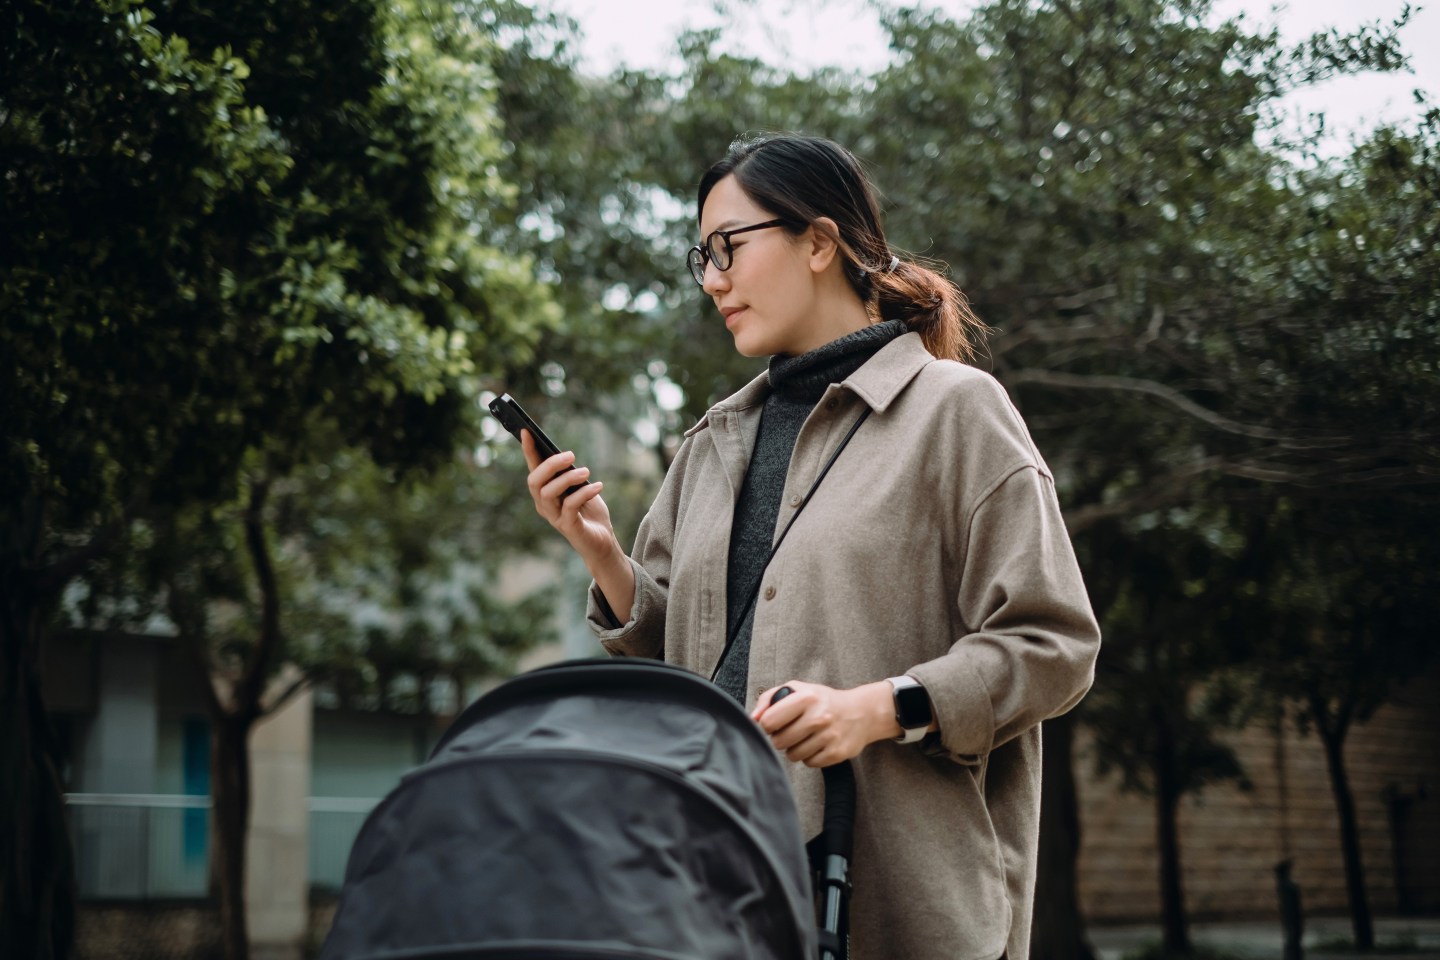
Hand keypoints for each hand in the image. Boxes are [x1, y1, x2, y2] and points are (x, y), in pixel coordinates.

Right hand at [521, 429, 616, 563]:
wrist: (602, 541)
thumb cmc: (589, 512)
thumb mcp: (580, 488)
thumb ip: (571, 474)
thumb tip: (566, 456)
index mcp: (545, 492)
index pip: (533, 469)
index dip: (528, 451)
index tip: (527, 431)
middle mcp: (544, 505)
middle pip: (535, 481)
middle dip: (550, 464)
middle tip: (571, 455)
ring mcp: (554, 517)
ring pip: (548, 493)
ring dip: (567, 478)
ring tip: (586, 472)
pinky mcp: (568, 527)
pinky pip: (570, 506)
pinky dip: (584, 493)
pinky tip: (598, 486)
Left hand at [750, 680, 897, 767]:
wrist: (861, 712)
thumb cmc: (822, 700)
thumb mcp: (797, 689)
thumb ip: (769, 699)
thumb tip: (753, 718)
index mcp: (806, 698)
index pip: (769, 722)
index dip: (768, 725)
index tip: (775, 723)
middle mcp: (819, 717)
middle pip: (779, 742)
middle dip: (781, 738)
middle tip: (792, 731)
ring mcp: (829, 736)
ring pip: (793, 755)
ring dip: (795, 748)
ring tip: (806, 737)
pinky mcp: (837, 753)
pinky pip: (809, 763)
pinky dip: (810, 756)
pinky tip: (818, 744)